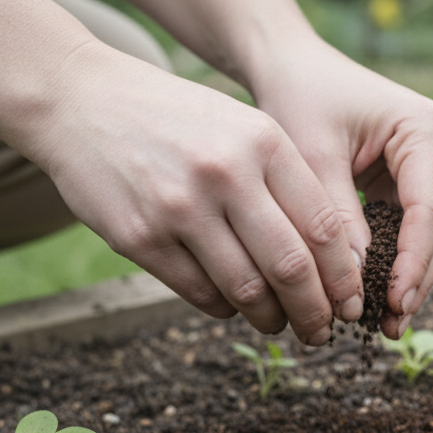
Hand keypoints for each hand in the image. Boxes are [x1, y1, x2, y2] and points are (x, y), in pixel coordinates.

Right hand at [28, 40, 363, 344]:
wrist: (81, 99)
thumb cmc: (177, 119)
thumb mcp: (242, 126)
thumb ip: (285, 182)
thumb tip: (329, 262)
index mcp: (263, 142)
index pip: (324, 227)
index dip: (344, 276)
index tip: (351, 300)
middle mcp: (225, 174)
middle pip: (292, 267)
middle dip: (316, 312)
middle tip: (324, 332)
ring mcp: (179, 207)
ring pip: (246, 289)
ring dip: (270, 318)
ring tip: (278, 324)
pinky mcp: (139, 237)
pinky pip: (199, 294)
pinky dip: (223, 308)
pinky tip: (231, 305)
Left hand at [250, 37, 432, 337]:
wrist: (290, 67)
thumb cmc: (298, 98)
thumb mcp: (312, 155)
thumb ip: (337, 215)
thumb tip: (357, 281)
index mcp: (423, 128)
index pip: (428, 207)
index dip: (414, 260)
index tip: (394, 301)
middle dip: (415, 278)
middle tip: (392, 326)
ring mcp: (427, 165)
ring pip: (427, 236)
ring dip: (408, 279)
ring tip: (387, 325)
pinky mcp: (408, 182)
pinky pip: (407, 231)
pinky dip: (393, 264)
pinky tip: (377, 301)